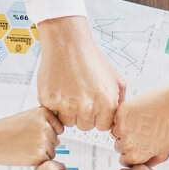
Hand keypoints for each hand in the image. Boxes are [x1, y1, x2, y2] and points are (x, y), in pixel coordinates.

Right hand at [0, 106, 61, 165]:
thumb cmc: (5, 130)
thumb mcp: (27, 117)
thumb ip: (45, 122)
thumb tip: (60, 133)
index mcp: (44, 113)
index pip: (58, 128)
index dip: (45, 133)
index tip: (30, 132)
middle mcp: (45, 125)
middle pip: (55, 140)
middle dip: (43, 143)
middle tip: (24, 141)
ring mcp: (43, 140)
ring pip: (52, 152)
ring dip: (40, 153)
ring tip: (22, 147)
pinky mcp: (39, 155)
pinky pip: (46, 161)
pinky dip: (36, 161)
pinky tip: (23, 155)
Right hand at [36, 16, 125, 130]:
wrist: (67, 43)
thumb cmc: (90, 58)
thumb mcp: (115, 78)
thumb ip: (119, 101)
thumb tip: (117, 119)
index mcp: (107, 103)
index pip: (103, 126)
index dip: (98, 116)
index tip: (94, 106)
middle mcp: (87, 107)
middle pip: (86, 126)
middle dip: (84, 115)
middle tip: (80, 95)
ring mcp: (67, 106)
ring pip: (69, 123)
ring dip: (69, 112)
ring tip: (70, 92)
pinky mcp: (49, 102)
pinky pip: (53, 114)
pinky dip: (55, 105)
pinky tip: (60, 90)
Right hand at [111, 88, 168, 165]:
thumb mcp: (164, 154)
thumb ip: (148, 163)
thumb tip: (138, 166)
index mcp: (136, 156)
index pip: (124, 160)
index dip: (132, 152)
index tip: (140, 144)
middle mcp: (127, 144)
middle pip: (118, 147)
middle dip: (127, 141)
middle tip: (142, 132)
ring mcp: (122, 127)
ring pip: (115, 132)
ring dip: (123, 129)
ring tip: (140, 123)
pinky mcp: (121, 112)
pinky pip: (116, 118)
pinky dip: (124, 116)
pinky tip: (139, 114)